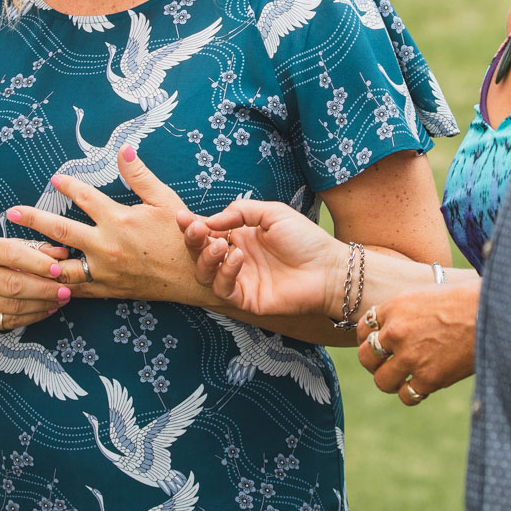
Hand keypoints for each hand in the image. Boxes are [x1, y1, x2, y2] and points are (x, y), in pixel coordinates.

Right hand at [0, 233, 74, 332]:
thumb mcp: (2, 246)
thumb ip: (33, 248)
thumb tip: (62, 253)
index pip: (12, 254)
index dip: (37, 262)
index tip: (59, 268)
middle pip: (14, 284)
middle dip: (44, 288)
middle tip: (66, 289)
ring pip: (13, 306)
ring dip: (42, 304)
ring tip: (61, 299)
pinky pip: (8, 322)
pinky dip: (32, 317)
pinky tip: (47, 310)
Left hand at [8, 147, 202, 303]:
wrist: (198, 278)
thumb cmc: (184, 236)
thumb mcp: (165, 200)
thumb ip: (139, 176)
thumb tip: (123, 149)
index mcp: (120, 220)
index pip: (85, 198)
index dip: (68, 186)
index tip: (55, 180)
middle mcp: (107, 247)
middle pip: (60, 232)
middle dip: (34, 220)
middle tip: (13, 212)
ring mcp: (105, 273)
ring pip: (60, 267)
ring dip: (37, 258)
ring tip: (16, 252)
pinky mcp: (108, 290)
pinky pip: (75, 290)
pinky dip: (56, 285)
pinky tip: (42, 280)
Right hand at [181, 199, 342, 318]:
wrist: (329, 268)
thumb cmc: (305, 239)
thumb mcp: (272, 213)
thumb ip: (241, 211)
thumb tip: (211, 220)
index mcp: (240, 236)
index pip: (208, 231)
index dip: (192, 225)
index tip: (182, 216)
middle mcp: (236, 258)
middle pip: (200, 252)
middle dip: (193, 240)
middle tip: (197, 230)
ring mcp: (240, 280)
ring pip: (205, 273)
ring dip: (206, 257)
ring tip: (221, 244)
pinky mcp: (246, 299)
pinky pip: (224, 289)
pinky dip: (225, 272)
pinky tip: (239, 258)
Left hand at [356, 283, 478, 405]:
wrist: (494, 312)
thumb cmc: (468, 299)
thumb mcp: (429, 293)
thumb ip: (408, 310)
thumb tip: (398, 325)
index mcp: (396, 306)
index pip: (364, 328)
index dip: (370, 338)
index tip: (380, 344)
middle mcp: (397, 332)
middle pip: (366, 356)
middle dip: (374, 363)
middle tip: (387, 364)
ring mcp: (411, 357)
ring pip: (381, 380)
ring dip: (390, 382)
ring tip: (403, 379)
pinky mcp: (429, 378)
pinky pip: (406, 395)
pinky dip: (412, 394)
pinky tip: (422, 388)